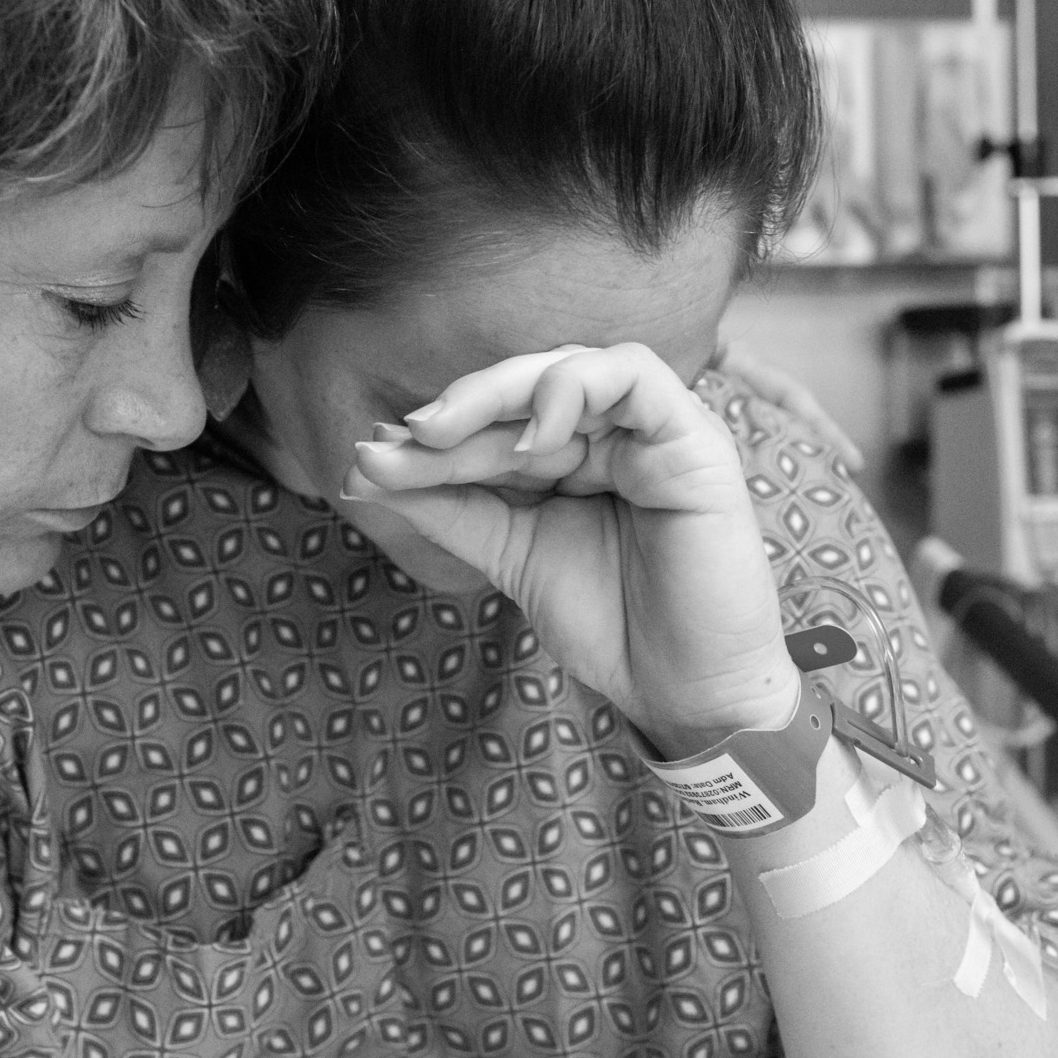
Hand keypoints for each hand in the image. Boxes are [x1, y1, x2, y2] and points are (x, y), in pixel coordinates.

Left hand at [343, 344, 799, 756]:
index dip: (435, 436)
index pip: (498, 421)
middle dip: (460, 406)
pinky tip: (536, 437)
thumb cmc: (610, 624)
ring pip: (576, 365)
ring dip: (504, 391)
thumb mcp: (510, 556)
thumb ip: (449, 508)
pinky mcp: (696, 439)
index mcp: (576, 454)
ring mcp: (656, 431)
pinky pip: (637, 376)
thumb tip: (361, 465)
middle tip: (406, 435)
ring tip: (454, 433)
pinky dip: (576, 389)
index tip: (371, 459)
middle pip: (529, 385)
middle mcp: (615, 432)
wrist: (682, 692)